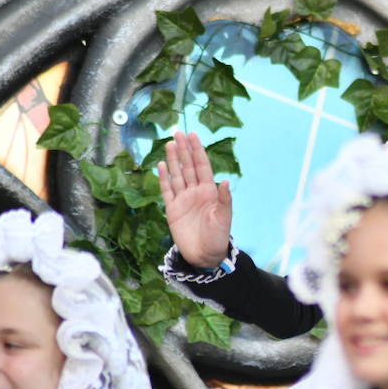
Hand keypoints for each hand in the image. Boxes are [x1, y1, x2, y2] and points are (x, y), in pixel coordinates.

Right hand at [158, 130, 232, 267]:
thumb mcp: (224, 218)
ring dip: (173, 160)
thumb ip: (224, 200)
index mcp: (209, 192)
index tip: (193, 135)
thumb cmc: (218, 237)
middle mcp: (195, 192)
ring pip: (177, 175)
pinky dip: (164, 178)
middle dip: (184, 150)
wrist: (204, 256)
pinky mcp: (172, 209)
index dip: (197, 151)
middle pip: (188, 167)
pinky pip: (167, 190)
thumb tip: (225, 181)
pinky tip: (162, 165)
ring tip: (170, 144)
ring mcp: (183, 199)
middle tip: (178, 132)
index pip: (202, 166)